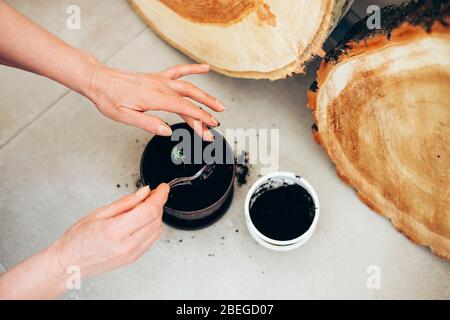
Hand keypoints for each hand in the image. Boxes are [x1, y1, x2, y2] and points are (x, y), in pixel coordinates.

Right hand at [50, 184, 168, 277]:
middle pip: (156, 219)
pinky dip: (152, 227)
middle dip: (157, 204)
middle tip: (151, 194)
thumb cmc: (78, 239)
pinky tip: (143, 220)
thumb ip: (126, 202)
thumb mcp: (100, 213)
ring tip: (144, 207)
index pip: (149, 210)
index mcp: (116, 231)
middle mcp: (127, 245)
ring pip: (157, 230)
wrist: (70, 263)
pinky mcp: (134, 258)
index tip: (162, 188)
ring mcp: (132, 253)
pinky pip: (152, 239)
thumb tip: (145, 192)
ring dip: (156, 215)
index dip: (160, 196)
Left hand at [86, 63, 223, 140]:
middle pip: (190, 98)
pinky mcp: (157, 77)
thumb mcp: (124, 116)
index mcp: (154, 97)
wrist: (99, 80)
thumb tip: (167, 131)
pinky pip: (179, 71)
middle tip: (217, 122)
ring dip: (205, 96)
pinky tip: (205, 68)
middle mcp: (160, 86)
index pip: (184, 108)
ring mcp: (160, 80)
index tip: (210, 127)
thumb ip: (148, 124)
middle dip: (206, 110)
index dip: (200, 118)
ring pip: (189, 87)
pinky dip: (193, 69)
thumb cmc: (109, 99)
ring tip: (218, 105)